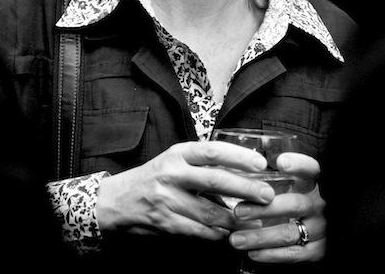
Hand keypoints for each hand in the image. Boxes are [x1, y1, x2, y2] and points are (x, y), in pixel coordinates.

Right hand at [96, 141, 275, 239]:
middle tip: (268, 196)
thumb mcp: (175, 161)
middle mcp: (171, 174)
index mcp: (177, 154)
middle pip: (215, 180)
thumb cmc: (155, 178)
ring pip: (210, 212)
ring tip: (256, 220)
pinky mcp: (165, 223)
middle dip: (246, 189)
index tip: (261, 164)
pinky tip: (232, 233)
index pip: (213, 151)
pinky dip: (218, 234)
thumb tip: (245, 171)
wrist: (116, 202)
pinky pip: (199, 231)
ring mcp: (166, 200)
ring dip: (237, 219)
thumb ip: (204, 164)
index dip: (239, 157)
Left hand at [228, 152, 326, 264]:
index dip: (299, 164)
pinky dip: (270, 255)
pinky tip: (252, 253)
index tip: (280, 162)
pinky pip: (292, 254)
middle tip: (239, 211)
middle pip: (294, 205)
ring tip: (235, 239)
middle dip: (264, 209)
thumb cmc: (293, 201)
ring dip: (260, 237)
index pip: (311, 170)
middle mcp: (318, 205)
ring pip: (289, 233)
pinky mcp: (316, 251)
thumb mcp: (290, 185)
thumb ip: (274, 174)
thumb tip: (252, 153)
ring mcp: (319, 229)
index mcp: (313, 185)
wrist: (315, 232)